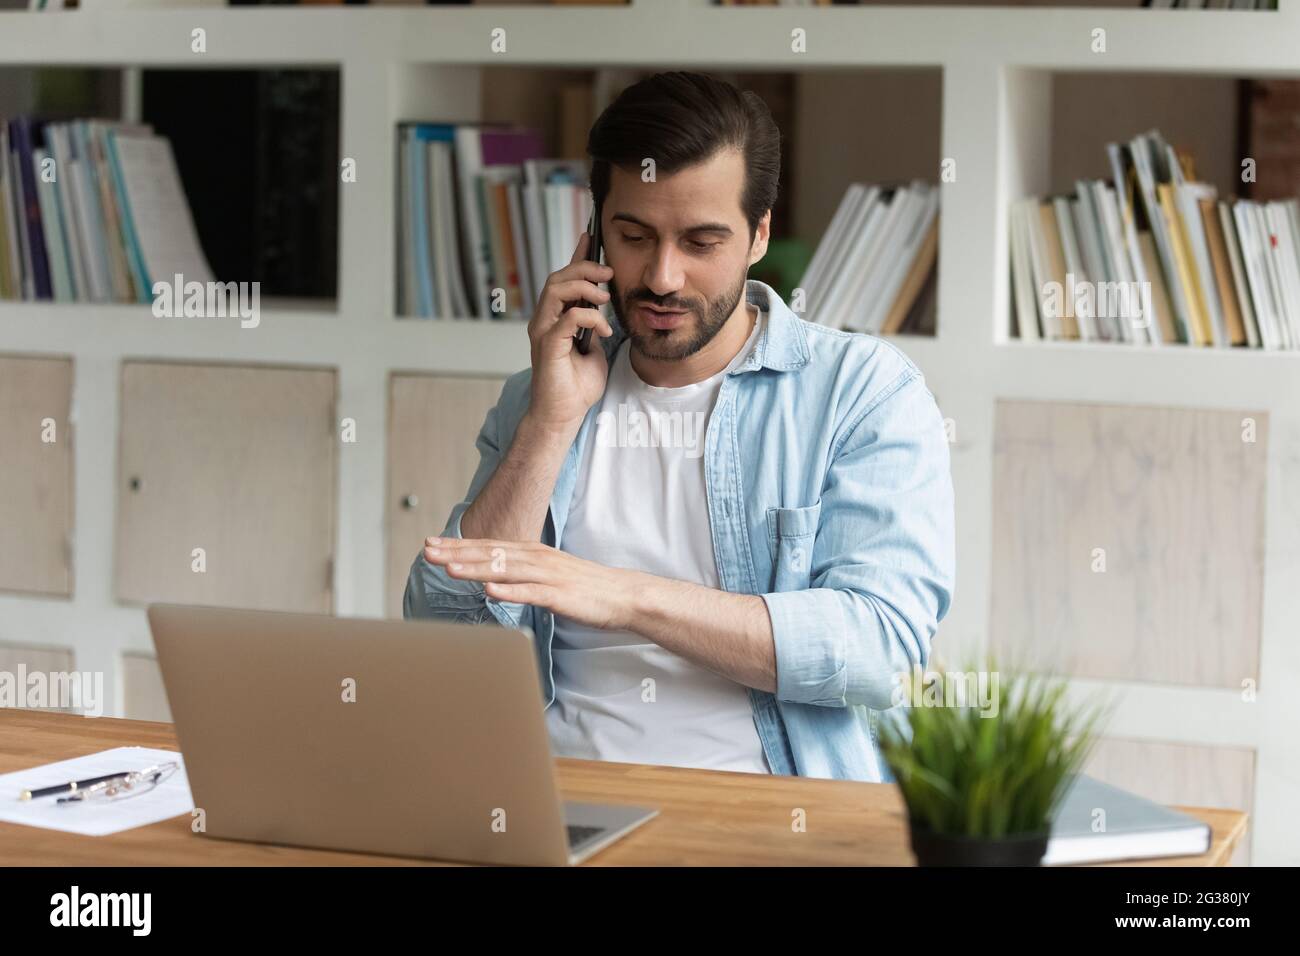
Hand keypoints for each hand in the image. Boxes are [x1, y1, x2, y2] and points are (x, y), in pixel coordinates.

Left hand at [423, 536, 637, 631]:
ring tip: (449, 568)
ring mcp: (548, 575)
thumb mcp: (547, 576)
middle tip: (427, 551)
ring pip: (505, 570)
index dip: (458, 545)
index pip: (488, 547)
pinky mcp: (560, 594)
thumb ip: (520, 575)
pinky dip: (510, 591)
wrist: (622, 595)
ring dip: (476, 568)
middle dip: (457, 553)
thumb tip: (492, 579)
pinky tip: (490, 590)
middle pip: (490, 554)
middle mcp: (536, 559)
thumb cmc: (585, 588)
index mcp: (531, 554)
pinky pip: (531, 592)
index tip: (431, 544)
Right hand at [527, 231, 616, 432]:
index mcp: (555, 318)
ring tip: (605, 298)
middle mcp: (544, 320)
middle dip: (585, 267)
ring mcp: (543, 332)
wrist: (564, 416)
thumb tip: (603, 311)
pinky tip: (603, 330)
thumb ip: (595, 328)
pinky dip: (588, 318)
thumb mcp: (595, 350)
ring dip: (584, 287)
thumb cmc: (577, 387)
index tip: (590, 237)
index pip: (564, 279)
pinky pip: (566, 317)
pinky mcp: (547, 346)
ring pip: (556, 289)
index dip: (576, 256)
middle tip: (609, 272)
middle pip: (558, 277)